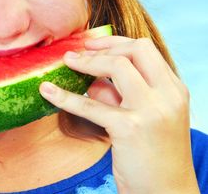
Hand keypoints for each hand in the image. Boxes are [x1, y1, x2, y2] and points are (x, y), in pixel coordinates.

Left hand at [40, 36, 199, 193]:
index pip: (145, 49)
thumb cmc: (153, 156)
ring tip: (65, 63)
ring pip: (117, 67)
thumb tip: (90, 78)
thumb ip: (119, 95)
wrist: (166, 193)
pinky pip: (90, 104)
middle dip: (103, 47)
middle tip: (77, 54)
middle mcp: (168, 95)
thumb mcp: (143, 117)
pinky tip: (47, 91)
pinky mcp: (129, 128)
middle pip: (134, 50)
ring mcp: (151, 111)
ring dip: (87, 62)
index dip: (114, 42)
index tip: (91, 44)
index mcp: (174, 90)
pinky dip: (64, 96)